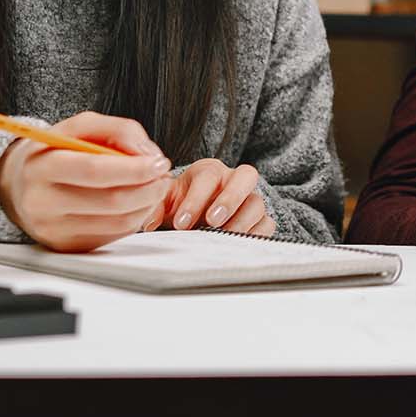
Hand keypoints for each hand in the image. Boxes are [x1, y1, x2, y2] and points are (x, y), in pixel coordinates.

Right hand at [0, 112, 170, 252]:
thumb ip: (118, 130)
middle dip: (148, 188)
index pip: (94, 171)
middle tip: (164, 175)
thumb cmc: (55, 150)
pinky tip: (138, 203)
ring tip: (155, 187)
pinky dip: (134, 219)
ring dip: (146, 205)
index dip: (134, 168)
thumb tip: (149, 155)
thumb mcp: (80, 126)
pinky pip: (112, 236)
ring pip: (116, 223)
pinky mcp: (65, 246)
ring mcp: (52, 230)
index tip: (159, 162)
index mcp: (42, 166)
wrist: (19, 183)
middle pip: (110, 201)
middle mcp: (42, 202)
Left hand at [156, 159, 275, 236]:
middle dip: (230, 199)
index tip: (181, 223)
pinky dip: (254, 235)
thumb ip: (156, 207)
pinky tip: (236, 245)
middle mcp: (234, 179)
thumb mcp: (166, 202)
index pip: (208, 177)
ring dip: (240, 222)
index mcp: (210, 170)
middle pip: (245, 176)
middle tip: (212, 222)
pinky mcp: (260, 219)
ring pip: (257, 202)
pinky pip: (266, 224)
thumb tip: (149, 222)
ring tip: (222, 239)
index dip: (196, 199)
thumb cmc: (182, 204)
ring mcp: (250, 198)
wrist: (196, 216)